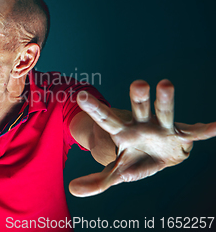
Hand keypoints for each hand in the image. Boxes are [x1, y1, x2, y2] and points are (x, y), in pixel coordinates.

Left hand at [70, 79, 215, 196]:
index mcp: (123, 131)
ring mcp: (162, 127)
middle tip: (137, 83)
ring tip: (165, 84)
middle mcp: (142, 124)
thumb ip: (97, 180)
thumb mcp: (116, 171)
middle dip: (138, 97)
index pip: (106, 118)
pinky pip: (195, 132)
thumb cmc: (134, 159)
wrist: (158, 157)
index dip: (94, 108)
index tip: (80, 94)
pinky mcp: (181, 135)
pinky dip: (206, 130)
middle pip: (138, 109)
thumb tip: (72, 190)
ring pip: (163, 112)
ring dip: (165, 100)